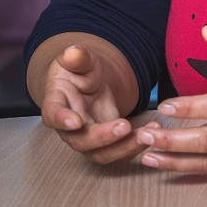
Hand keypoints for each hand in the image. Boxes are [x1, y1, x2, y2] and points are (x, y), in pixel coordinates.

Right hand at [40, 44, 158, 163]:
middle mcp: (69, 127)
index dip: (61, 120)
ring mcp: (88, 138)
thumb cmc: (80, 70)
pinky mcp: (107, 142)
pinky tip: (153, 132)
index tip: (75, 122)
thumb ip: (78, 58)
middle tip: (124, 127)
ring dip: (124, 148)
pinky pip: (119, 150)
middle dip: (103, 138)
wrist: (90, 81)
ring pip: (101, 154)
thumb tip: (73, 52)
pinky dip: (135, 145)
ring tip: (146, 135)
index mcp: (57, 102)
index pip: (53, 114)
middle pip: (80, 141)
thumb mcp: (80, 59)